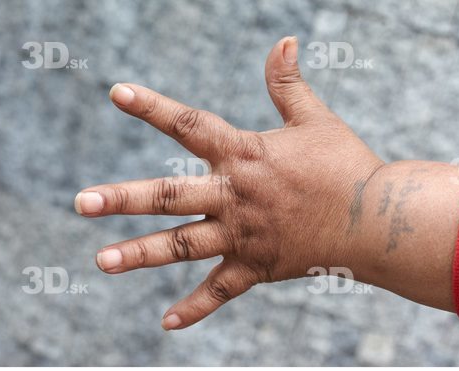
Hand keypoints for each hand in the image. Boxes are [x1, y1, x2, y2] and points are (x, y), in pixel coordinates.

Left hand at [75, 37, 383, 329]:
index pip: (190, 125)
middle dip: (123, 198)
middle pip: (170, 195)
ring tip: (101, 261)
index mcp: (245, 155)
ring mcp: (245, 235)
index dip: (152, 107)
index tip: (117, 93)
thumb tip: (285, 39)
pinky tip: (166, 323)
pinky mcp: (258, 267)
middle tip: (81, 203)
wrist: (377, 220)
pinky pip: (221, 291)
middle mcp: (236, 196)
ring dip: (141, 254)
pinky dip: (195, 308)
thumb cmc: (347, 165)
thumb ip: (288, 83)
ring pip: (184, 245)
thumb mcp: (315, 118)